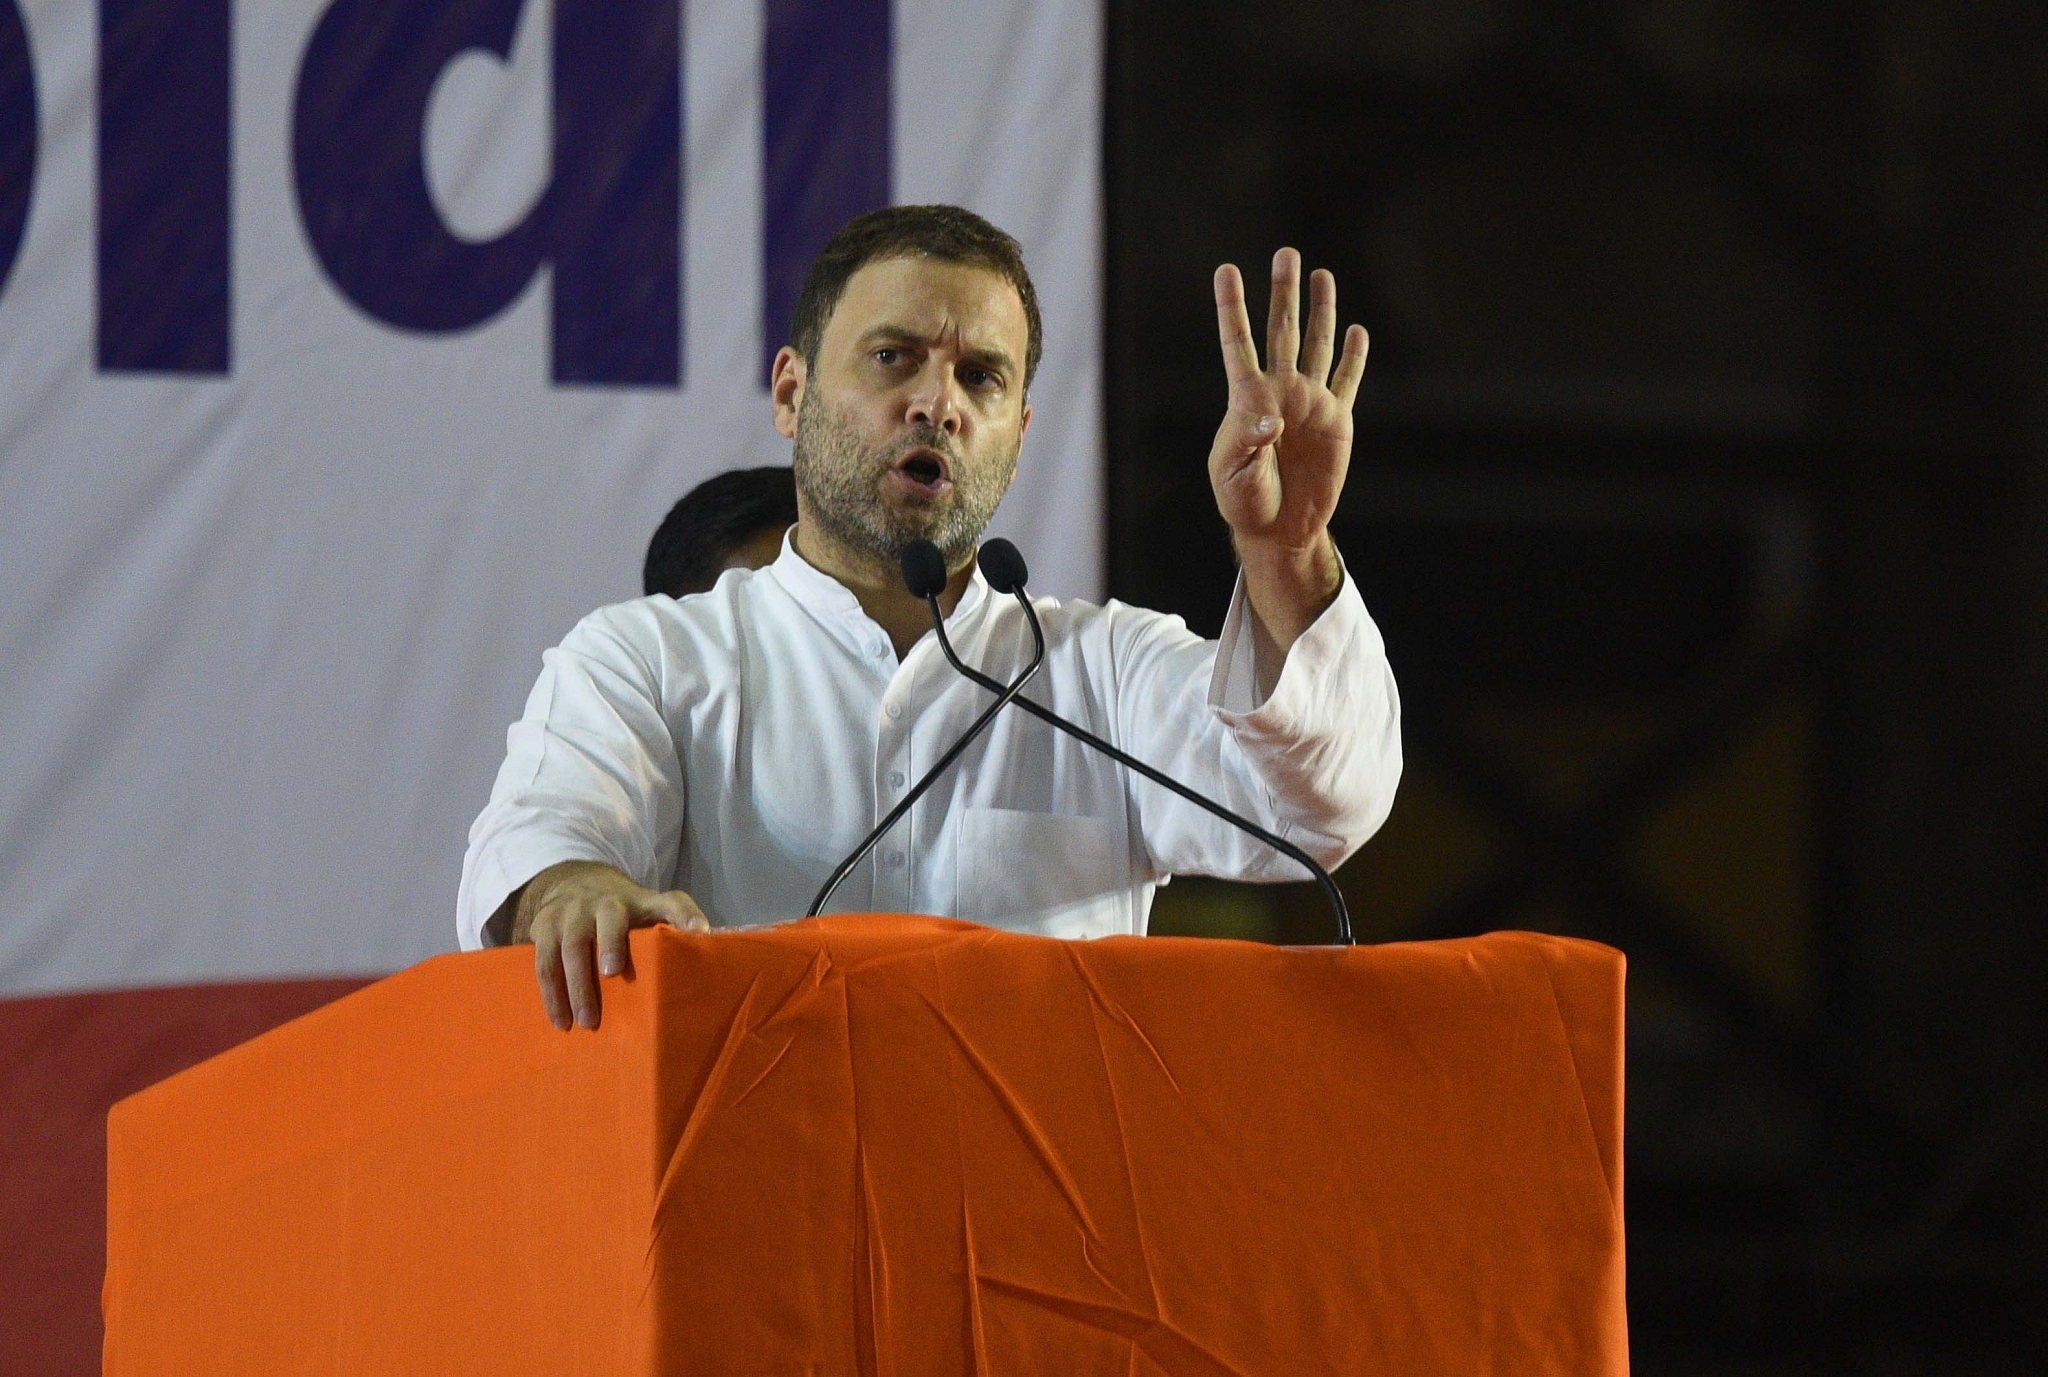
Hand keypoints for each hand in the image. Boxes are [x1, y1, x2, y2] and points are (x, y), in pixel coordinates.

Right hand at [512, 860, 707, 1030]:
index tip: (699, 932)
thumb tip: (704, 956)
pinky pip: (544, 962)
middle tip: (612, 975)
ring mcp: (571, 912)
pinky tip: (561, 1020)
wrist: (575, 883)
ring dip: (576, 985)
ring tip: (585, 1021)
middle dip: (610, 946)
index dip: (686, 914)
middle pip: (608, 920)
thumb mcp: (650, 913)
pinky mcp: (545, 925)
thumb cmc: (624, 913)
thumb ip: (673, 930)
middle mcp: (605, 902)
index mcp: (641, 902)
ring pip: (570, 946)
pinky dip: (551, 994)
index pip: (671, 901)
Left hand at [1208, 249, 1367, 555]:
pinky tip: (1357, 330)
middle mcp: (1279, 391)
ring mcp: (1309, 402)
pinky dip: (1354, 357)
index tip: (1226, 270)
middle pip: (1282, 331)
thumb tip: (1270, 416)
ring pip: (1316, 345)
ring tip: (1321, 274)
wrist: (1279, 527)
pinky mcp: (1336, 420)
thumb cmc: (1245, 501)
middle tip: (1285, 253)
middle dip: (1283, 292)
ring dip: (1319, 310)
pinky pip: (1346, 381)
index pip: (1238, 343)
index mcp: (1247, 399)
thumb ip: (1247, 443)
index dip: (1233, 306)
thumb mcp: (1234, 475)